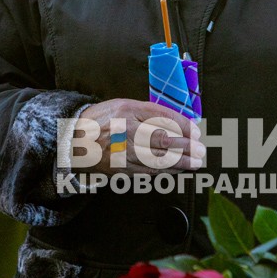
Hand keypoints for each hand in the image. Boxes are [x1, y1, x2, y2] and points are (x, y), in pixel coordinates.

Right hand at [74, 99, 204, 176]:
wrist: (74, 141)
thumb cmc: (104, 120)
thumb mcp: (124, 106)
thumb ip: (150, 112)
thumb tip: (181, 123)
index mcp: (126, 110)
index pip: (161, 117)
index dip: (183, 125)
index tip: (196, 131)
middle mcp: (124, 131)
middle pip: (162, 139)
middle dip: (186, 146)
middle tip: (201, 149)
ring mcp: (122, 152)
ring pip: (158, 158)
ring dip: (181, 162)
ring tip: (196, 161)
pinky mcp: (121, 169)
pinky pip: (149, 171)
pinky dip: (167, 171)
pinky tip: (179, 169)